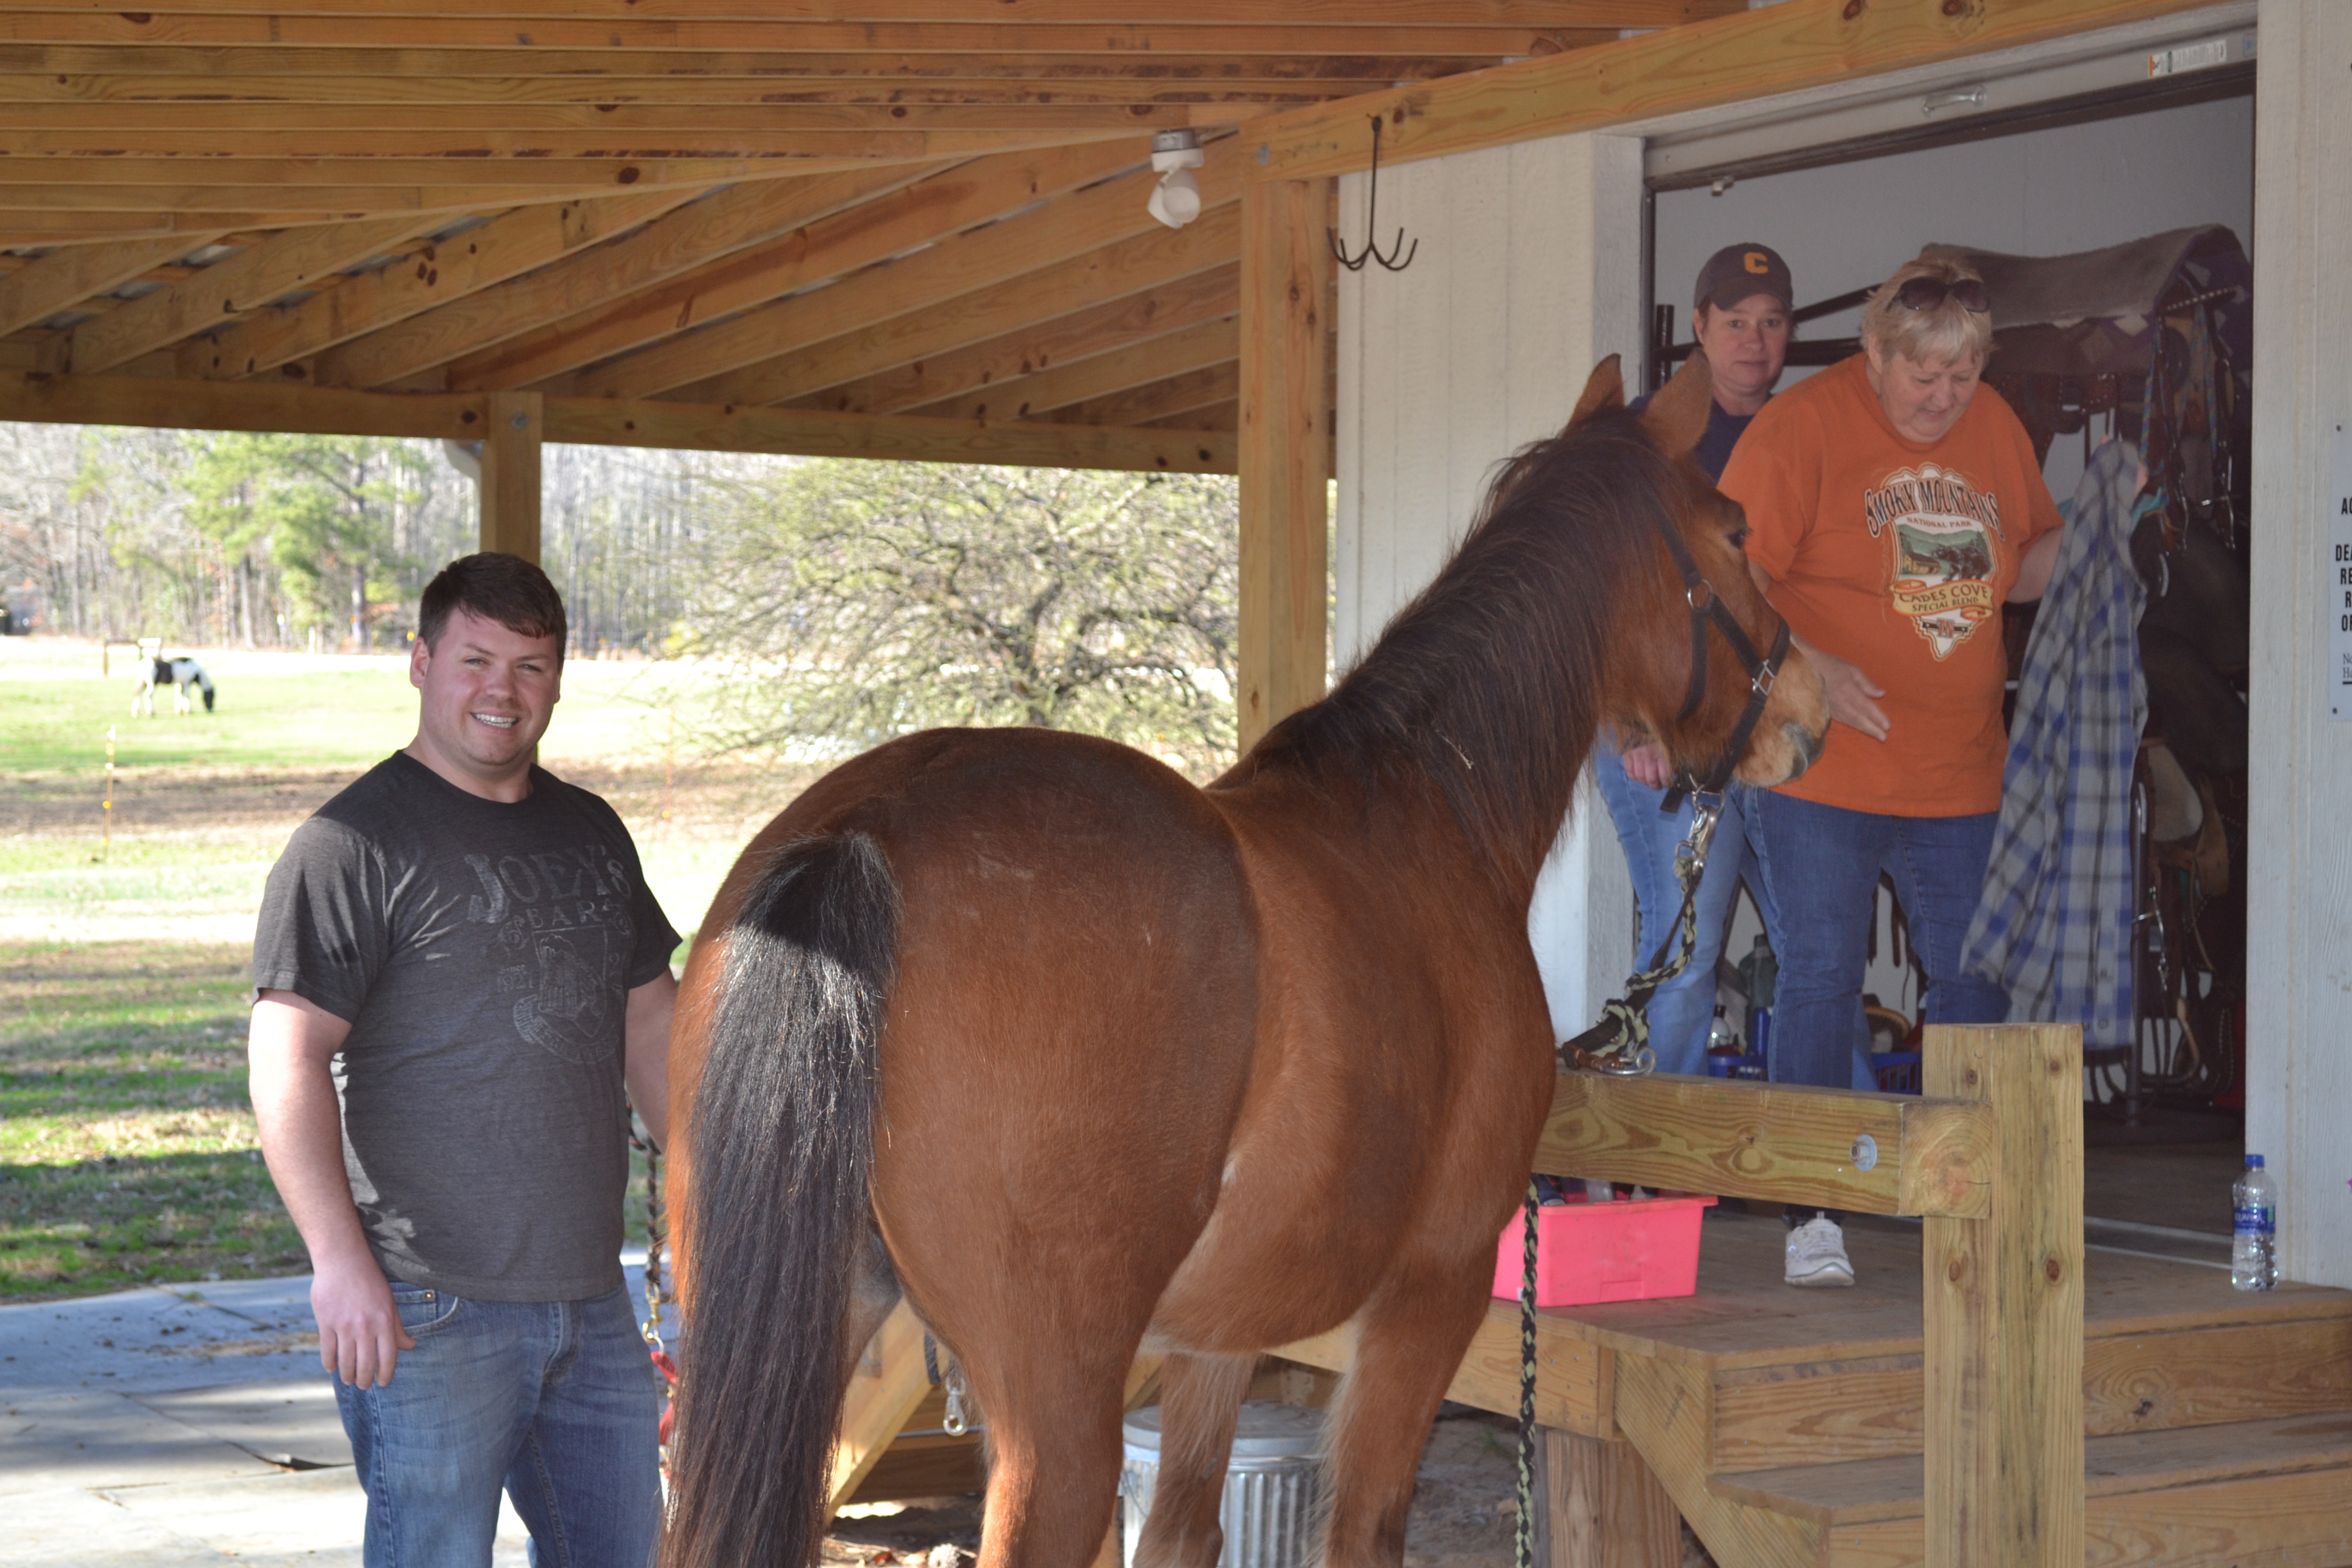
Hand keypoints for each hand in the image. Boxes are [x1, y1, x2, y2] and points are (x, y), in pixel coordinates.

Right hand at [310, 1249, 416, 1389]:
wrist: (343, 1260)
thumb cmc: (370, 1280)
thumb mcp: (389, 1302)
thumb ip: (397, 1327)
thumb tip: (411, 1346)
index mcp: (385, 1321)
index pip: (388, 1357)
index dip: (386, 1374)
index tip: (383, 1383)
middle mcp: (366, 1326)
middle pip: (365, 1364)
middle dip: (365, 1379)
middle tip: (364, 1385)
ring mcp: (344, 1325)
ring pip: (346, 1361)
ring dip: (347, 1376)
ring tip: (349, 1380)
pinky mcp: (326, 1323)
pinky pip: (328, 1351)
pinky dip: (330, 1363)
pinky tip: (333, 1368)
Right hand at [1621, 741, 1672, 789]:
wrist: (1645, 727)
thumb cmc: (1661, 739)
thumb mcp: (1671, 748)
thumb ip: (1674, 762)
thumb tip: (1674, 773)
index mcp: (1663, 753)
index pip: (1664, 776)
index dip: (1666, 783)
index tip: (1667, 783)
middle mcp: (1649, 755)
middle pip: (1651, 779)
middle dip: (1655, 786)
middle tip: (1658, 786)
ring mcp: (1637, 755)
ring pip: (1639, 776)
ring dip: (1645, 783)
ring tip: (1648, 782)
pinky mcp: (1628, 754)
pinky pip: (1629, 771)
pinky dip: (1634, 777)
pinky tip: (1639, 777)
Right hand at [1807, 644, 1888, 740]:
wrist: (1806, 667)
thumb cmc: (1831, 666)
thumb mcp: (1852, 670)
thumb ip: (1867, 684)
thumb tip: (1881, 694)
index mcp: (1847, 690)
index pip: (1866, 707)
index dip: (1877, 717)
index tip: (1887, 725)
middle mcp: (1840, 702)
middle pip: (1859, 719)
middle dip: (1872, 729)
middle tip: (1884, 737)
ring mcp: (1831, 707)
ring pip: (1850, 722)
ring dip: (1864, 729)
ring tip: (1876, 735)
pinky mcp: (1826, 710)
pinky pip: (1843, 720)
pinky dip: (1853, 725)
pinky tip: (1861, 728)